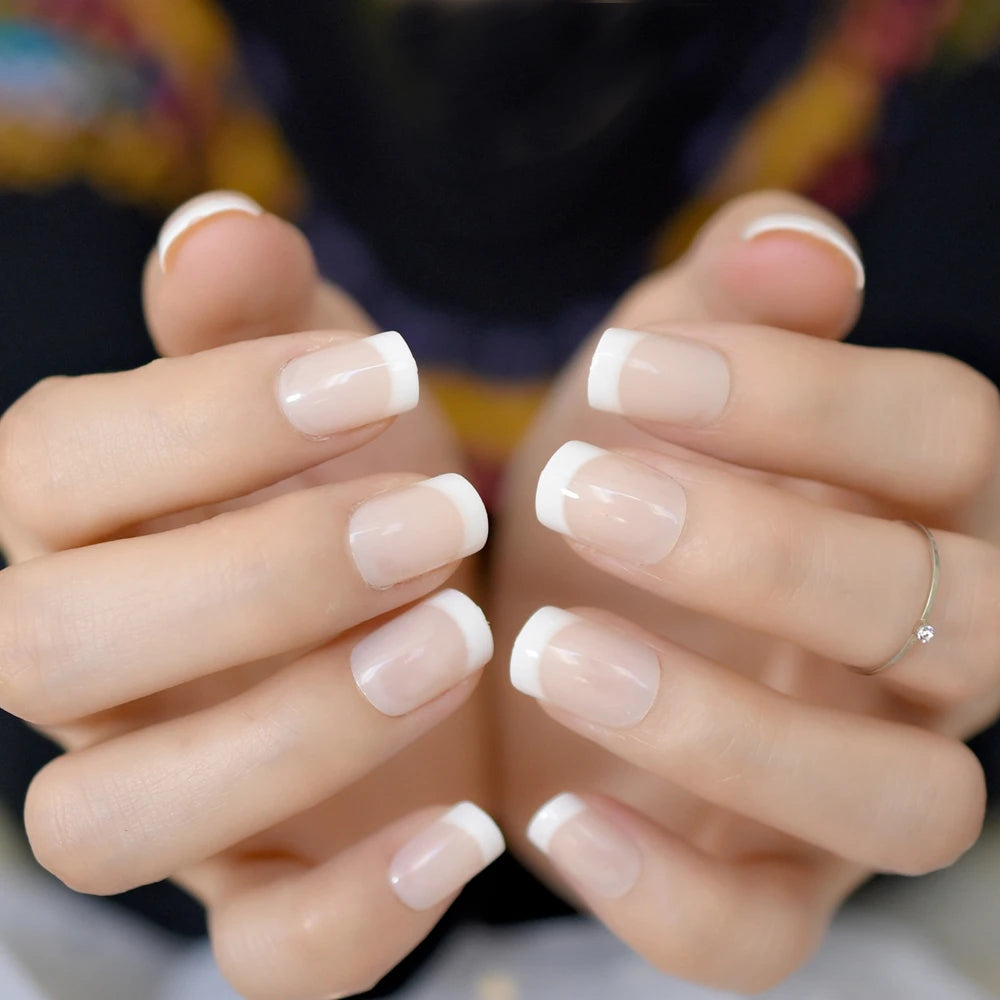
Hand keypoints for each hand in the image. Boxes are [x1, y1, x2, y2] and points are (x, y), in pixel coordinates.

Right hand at [0, 194, 501, 999]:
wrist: (430, 610)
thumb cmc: (363, 476)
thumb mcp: (327, 381)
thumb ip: (262, 318)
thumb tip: (218, 230)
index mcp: (83, 524)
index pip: (52, 466)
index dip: (207, 415)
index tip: (386, 374)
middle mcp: (91, 672)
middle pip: (57, 646)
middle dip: (257, 573)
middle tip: (439, 513)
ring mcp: (173, 796)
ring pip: (116, 825)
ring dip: (294, 731)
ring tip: (457, 635)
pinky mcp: (268, 889)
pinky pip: (261, 958)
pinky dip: (358, 912)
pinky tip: (470, 827)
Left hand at [493, 191, 998, 991]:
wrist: (554, 605)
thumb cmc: (622, 466)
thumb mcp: (663, 368)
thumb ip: (729, 304)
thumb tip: (795, 246)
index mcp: (920, 500)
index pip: (946, 433)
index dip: (803, 393)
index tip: (630, 364)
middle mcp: (926, 650)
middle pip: (945, 616)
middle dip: (762, 549)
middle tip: (581, 491)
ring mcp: (854, 782)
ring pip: (897, 802)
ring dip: (725, 729)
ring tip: (547, 647)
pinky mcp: (766, 881)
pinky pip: (766, 938)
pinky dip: (672, 895)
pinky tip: (552, 815)